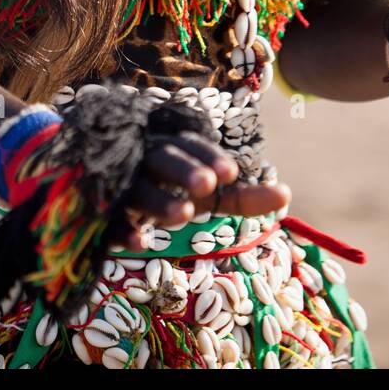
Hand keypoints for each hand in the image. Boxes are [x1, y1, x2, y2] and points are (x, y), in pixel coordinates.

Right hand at [110, 131, 289, 250]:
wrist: (109, 192)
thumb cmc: (169, 189)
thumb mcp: (206, 192)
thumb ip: (242, 196)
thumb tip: (286, 194)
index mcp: (170, 147)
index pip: (189, 145)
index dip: (207, 156)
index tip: (230, 173)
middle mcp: (144, 159)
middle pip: (163, 158)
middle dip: (184, 169)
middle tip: (208, 184)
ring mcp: (120, 185)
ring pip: (136, 188)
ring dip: (158, 200)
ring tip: (184, 215)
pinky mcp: (101, 213)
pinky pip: (109, 220)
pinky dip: (123, 231)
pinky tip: (140, 244)